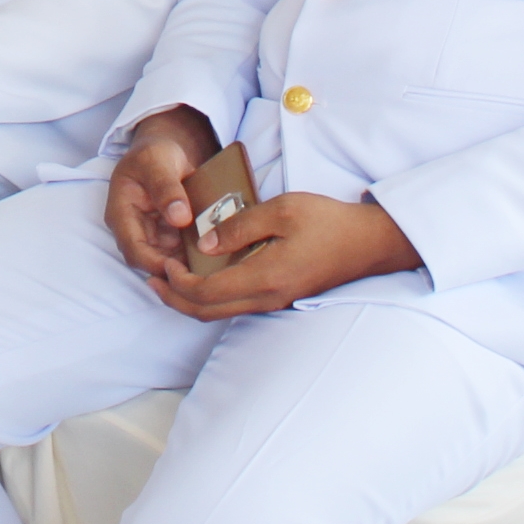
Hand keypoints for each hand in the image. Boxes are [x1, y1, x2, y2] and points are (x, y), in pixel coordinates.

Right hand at [106, 107, 220, 284]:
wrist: (162, 151)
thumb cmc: (154, 154)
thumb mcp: (157, 163)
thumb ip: (167, 188)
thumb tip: (179, 218)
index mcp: (120, 214)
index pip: (133, 250)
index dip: (155, 263)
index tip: (184, 267)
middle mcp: (132, 230)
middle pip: (150, 261)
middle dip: (176, 269)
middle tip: (206, 271)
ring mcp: (150, 235)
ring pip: (167, 261)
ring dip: (188, 263)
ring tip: (215, 263)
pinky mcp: (166, 237)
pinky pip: (180, 253)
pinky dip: (196, 254)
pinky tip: (216, 252)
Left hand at [143, 191, 420, 321]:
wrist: (370, 243)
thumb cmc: (328, 222)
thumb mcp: (282, 210)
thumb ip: (240, 226)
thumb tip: (205, 243)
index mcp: (265, 277)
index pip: (207, 293)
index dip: (179, 282)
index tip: (164, 262)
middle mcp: (268, 297)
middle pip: (209, 312)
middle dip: (176, 299)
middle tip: (153, 281)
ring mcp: (276, 301)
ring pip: (223, 312)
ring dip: (193, 300)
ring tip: (171, 280)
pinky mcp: (281, 296)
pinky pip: (238, 305)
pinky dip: (213, 297)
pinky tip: (206, 276)